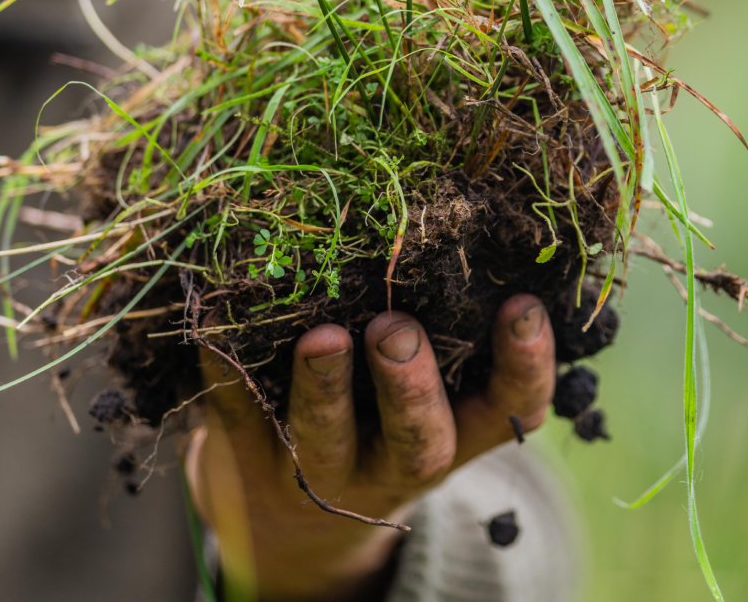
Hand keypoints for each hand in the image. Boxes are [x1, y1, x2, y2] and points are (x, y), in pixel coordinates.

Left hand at [185, 294, 555, 601]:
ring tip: (322, 337)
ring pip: (326, 438)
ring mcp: (321, 470)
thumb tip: (472, 224)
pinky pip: (238, 416)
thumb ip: (454, 333)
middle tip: (396, 329)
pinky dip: (227, 370)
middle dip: (409, 386)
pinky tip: (221, 325)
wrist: (295, 524)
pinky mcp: (251, 462)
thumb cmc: (384, 422)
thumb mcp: (436, 394)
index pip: (511, 410)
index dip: (525, 364)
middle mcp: (396, 463)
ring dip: (325, 388)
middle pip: (417, 440)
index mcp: (456, 436)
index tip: (522, 305)